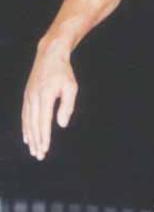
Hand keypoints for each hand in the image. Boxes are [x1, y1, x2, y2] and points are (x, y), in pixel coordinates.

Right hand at [21, 43, 77, 160]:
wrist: (49, 55)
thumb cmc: (64, 73)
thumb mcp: (71, 88)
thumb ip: (67, 107)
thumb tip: (61, 125)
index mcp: (45, 96)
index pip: (44, 122)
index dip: (44, 137)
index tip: (45, 149)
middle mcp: (34, 97)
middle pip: (34, 124)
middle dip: (36, 141)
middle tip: (39, 155)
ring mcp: (28, 96)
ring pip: (27, 121)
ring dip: (30, 137)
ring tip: (33, 150)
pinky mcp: (27, 95)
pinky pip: (24, 114)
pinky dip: (25, 127)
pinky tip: (26, 136)